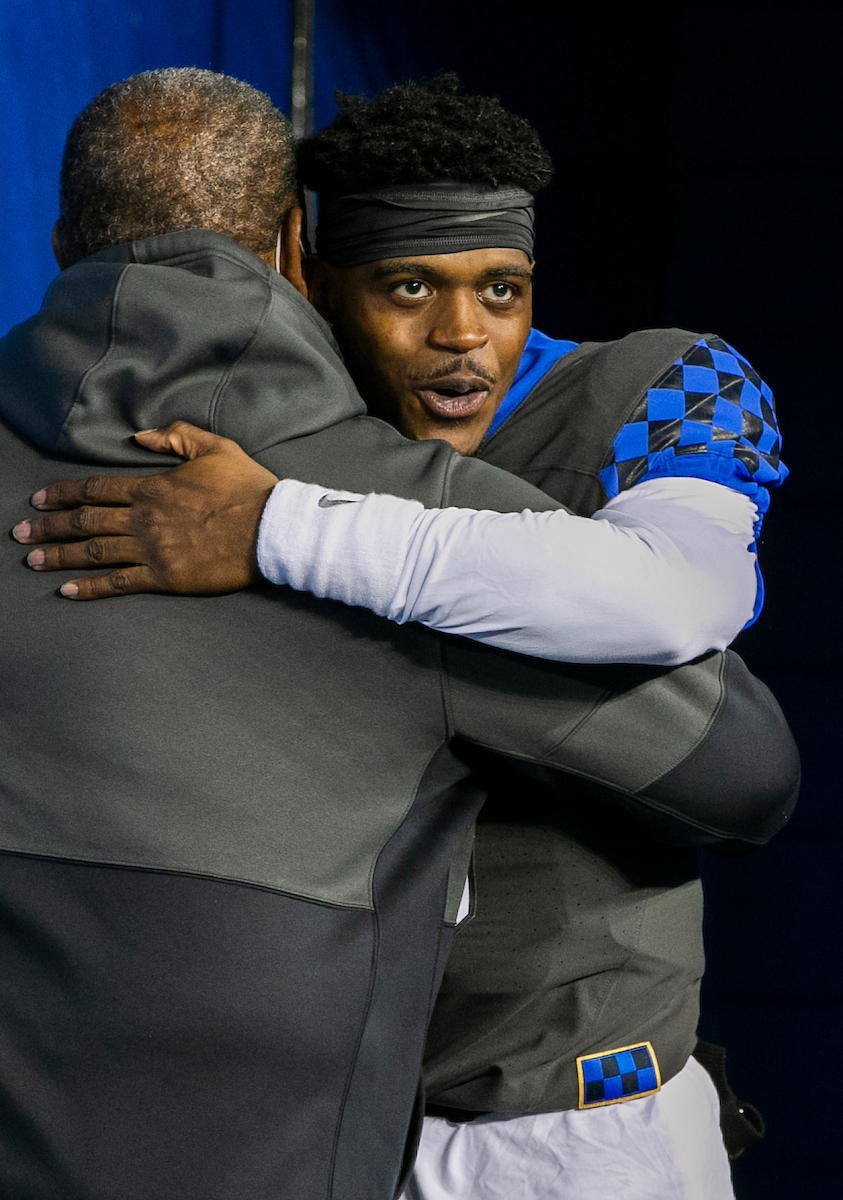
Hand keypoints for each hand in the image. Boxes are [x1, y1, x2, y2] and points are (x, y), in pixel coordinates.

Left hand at [12, 422, 277, 599]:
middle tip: (20, 533)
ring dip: (58, 556)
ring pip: (93, 553)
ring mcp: (152, 550)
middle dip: (48, 527)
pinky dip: (91, 588)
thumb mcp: (216, 447)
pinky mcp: (165, 577)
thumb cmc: (247, 488)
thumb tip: (140, 435)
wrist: (270, 528)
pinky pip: (119, 582)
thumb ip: (177, 436)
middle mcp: (144, 519)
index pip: (96, 489)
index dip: (64, 494)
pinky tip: (68, 591)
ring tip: (32, 560)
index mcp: (153, 487)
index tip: (39, 499)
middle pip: (84, 522)